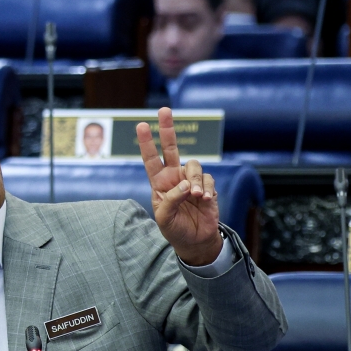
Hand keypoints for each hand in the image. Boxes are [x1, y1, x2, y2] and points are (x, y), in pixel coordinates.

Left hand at [137, 107, 222, 265]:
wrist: (195, 241)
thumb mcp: (164, 218)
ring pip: (194, 166)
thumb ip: (170, 199)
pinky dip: (206, 189)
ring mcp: (191, 180)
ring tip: (196, 197)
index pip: (150, 159)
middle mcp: (174, 177)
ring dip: (195, 180)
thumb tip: (185, 184)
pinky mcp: (206, 186)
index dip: (146, 143)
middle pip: (171, 147)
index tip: (142, 125)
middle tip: (164, 110)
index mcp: (159, 183)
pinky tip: (205, 201)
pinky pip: (208, 179)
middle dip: (167, 128)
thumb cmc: (175, 229)